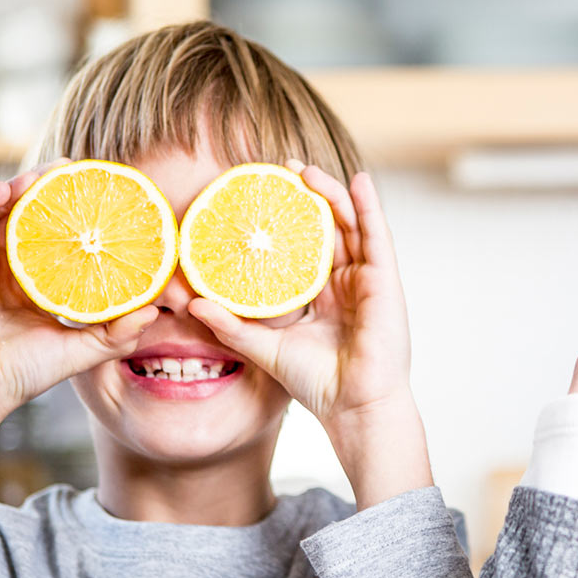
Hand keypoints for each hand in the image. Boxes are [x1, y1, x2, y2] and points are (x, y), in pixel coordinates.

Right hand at [0, 163, 157, 476]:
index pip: (51, 233)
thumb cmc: (22, 373)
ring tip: (45, 176)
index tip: (99, 192)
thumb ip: (119, 332)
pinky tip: (7, 191)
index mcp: (29, 279)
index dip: (71, 211)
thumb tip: (156, 310)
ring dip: (17, 184)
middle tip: (74, 171)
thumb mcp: (82, 349)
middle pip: (22, 211)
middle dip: (46, 187)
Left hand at [189, 163, 428, 507]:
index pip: (304, 245)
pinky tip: (360, 181)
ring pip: (351, 225)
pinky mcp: (385, 282)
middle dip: (307, 196)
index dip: (286, 218)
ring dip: (332, 193)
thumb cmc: (319, 384)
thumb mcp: (266, 347)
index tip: (260, 193)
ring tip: (307, 171)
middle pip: (328, 227)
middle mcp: (347, 282)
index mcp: (323, 294)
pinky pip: (377, 237)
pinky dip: (370, 208)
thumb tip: (192, 304)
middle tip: (281, 171)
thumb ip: (233, 325)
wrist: (352, 407)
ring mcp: (368, 280)